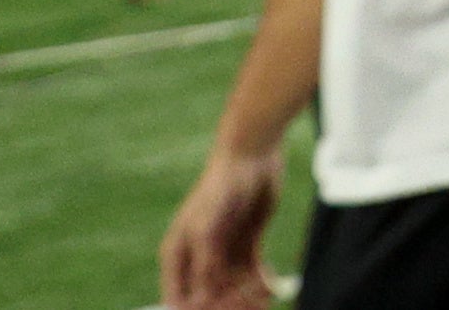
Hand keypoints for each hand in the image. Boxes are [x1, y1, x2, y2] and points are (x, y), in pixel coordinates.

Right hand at [161, 146, 279, 309]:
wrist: (251, 155)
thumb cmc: (220, 186)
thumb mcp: (208, 226)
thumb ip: (204, 263)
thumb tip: (201, 299)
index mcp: (177, 255)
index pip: (180, 298)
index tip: (222, 307)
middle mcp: (198, 257)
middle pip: (210, 296)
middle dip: (229, 305)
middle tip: (251, 306)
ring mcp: (223, 250)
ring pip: (233, 287)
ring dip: (247, 297)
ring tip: (264, 298)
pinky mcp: (247, 243)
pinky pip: (251, 272)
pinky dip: (261, 283)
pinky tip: (271, 286)